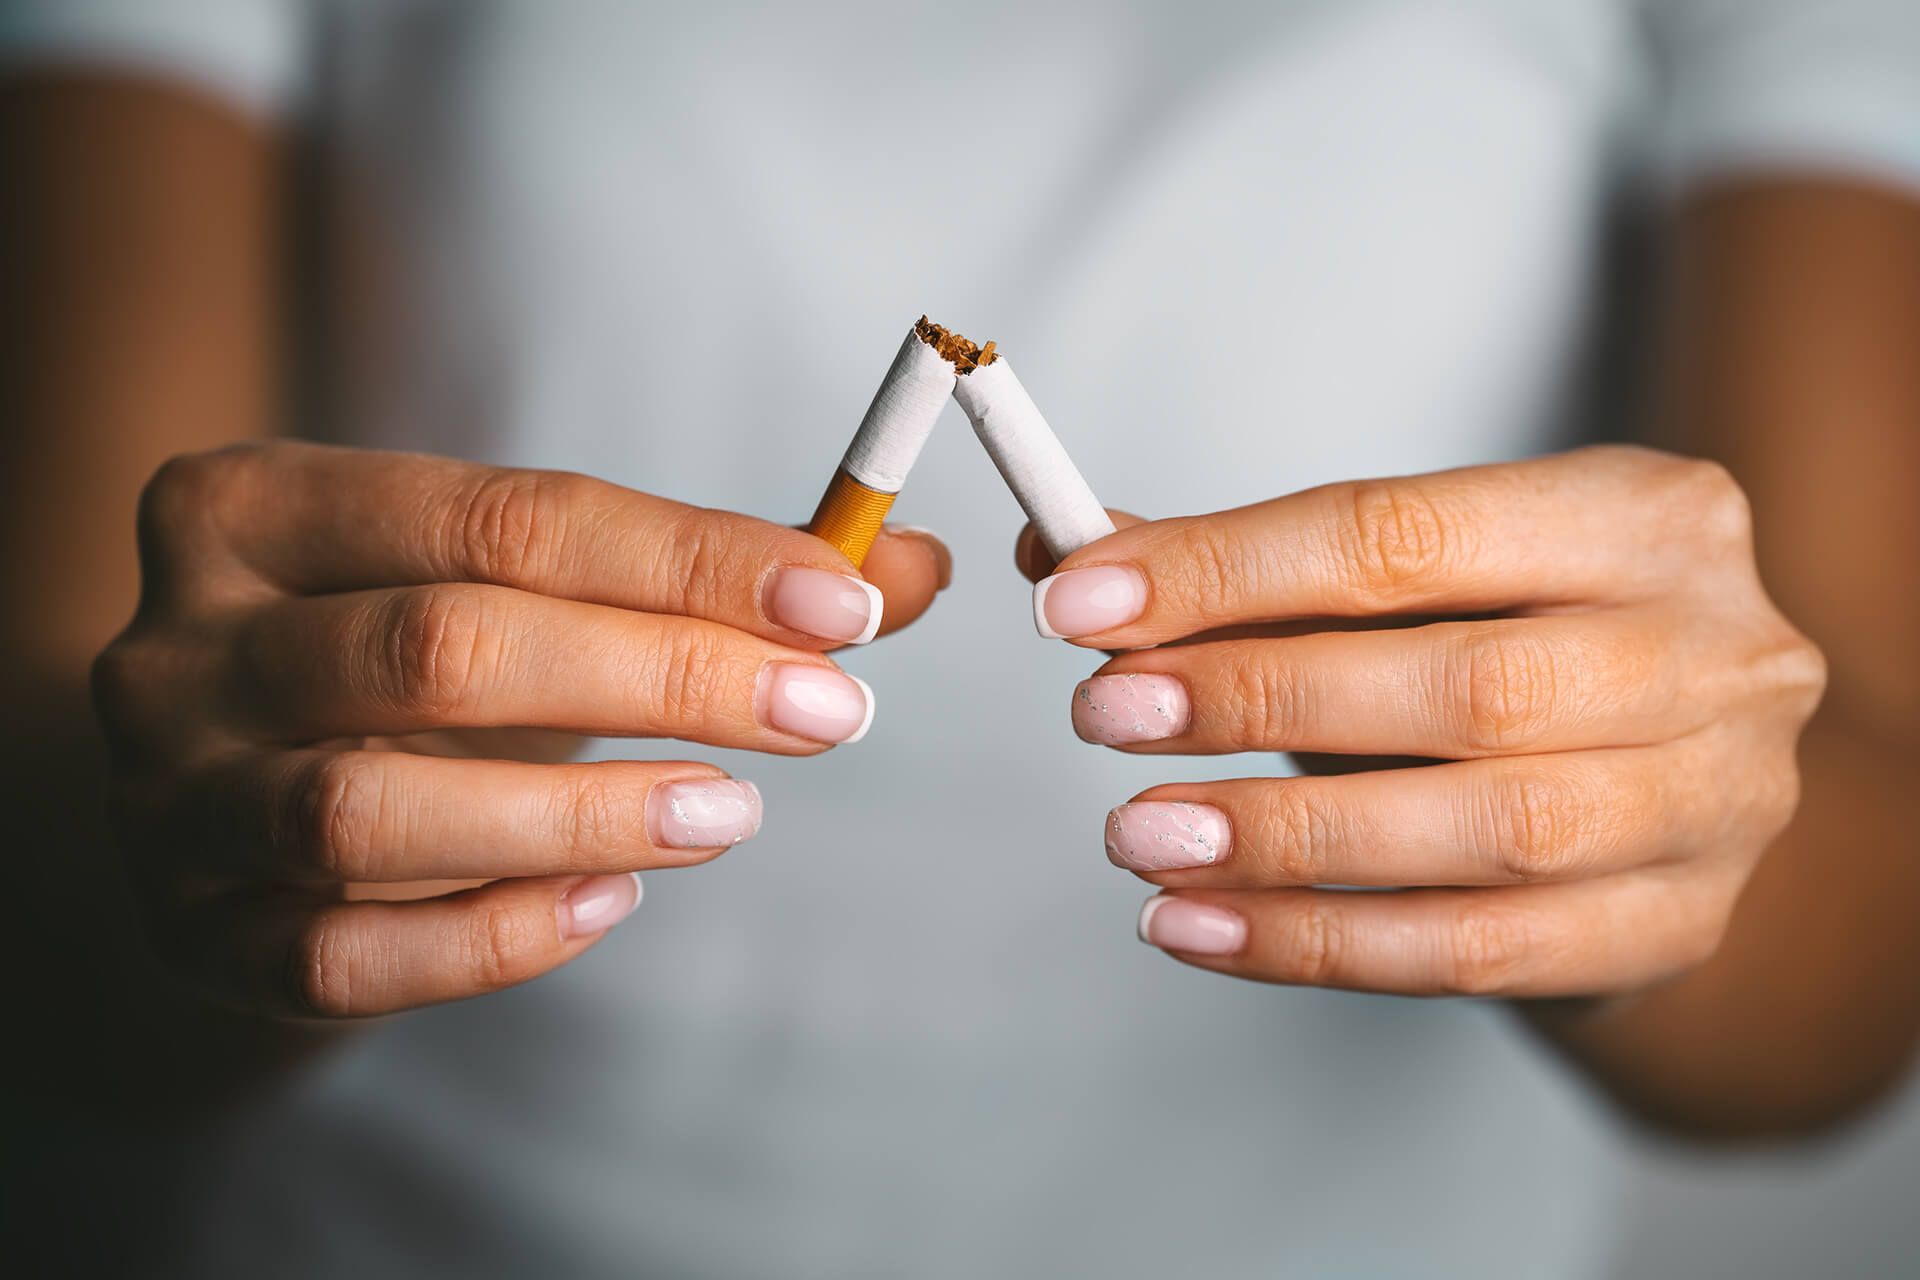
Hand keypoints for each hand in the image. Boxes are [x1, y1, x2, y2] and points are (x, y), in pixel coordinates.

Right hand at [93, 442, 945, 1017]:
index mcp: (254, 506)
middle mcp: (179, 645)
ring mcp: (166, 801)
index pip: (504, 515)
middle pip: (442, 647)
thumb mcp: (527, 588)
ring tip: (735, 816)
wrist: (241, 794)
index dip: (688, 559)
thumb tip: (908, 568)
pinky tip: (614, 901)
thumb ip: (708, 575)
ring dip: (582, 812)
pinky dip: (493, 935)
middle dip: (662, 677)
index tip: (841, 603)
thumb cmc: (416, 665)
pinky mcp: (193, 936)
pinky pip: (340, 958)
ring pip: (368, 810)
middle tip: (827, 712)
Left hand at [1022, 446, 1823, 997]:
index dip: (1228, 569)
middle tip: (1104, 713)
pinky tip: (1198, 926)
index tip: (1080, 600)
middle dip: (1257, 697)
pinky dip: (1315, 943)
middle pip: (1463, 685)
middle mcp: (1714, 652)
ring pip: (1483, 834)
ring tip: (1138, 836)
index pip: (1403, 534)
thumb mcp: (1406, 580)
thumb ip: (1245, 566)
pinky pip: (1472, 952)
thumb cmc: (1508, 650)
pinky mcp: (1673, 926)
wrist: (1664, 785)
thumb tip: (1068, 556)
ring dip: (1282, 840)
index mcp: (1644, 514)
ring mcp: (1715, 802)